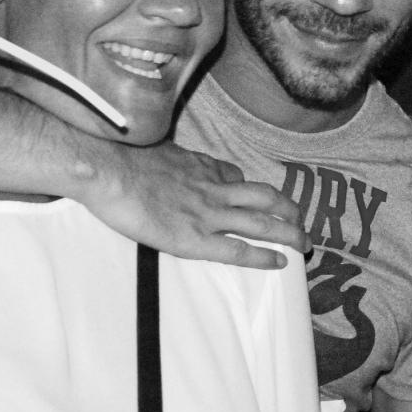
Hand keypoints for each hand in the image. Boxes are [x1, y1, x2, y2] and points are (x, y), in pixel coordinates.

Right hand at [81, 141, 308, 270]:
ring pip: (262, 222)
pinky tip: (279, 262)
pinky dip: (263, 256)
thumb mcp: (154, 148)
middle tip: (301, 221)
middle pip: (264, 197)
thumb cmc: (119, 157)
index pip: (235, 177)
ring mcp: (208, 213)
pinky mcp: (194, 238)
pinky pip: (238, 249)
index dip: (252, 191)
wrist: (108, 169)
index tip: (260, 201)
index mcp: (200, 167)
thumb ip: (168, 159)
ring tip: (303, 243)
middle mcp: (213, 188)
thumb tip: (163, 160)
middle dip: (287, 210)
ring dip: (288, 233)